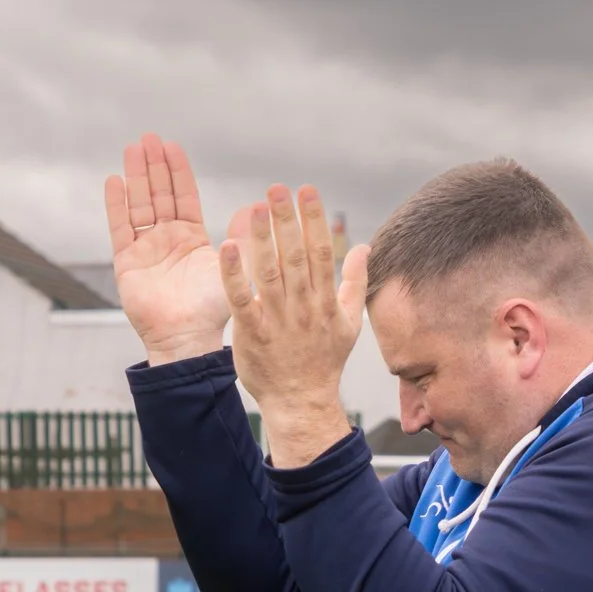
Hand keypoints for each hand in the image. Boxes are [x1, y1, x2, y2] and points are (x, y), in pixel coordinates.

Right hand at [103, 134, 233, 363]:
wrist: (188, 337)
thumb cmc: (212, 310)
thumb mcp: (233, 267)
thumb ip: (243, 237)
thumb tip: (257, 206)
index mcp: (192, 239)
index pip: (183, 197)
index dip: (177, 172)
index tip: (172, 146)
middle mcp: (167, 240)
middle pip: (158, 195)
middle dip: (154, 166)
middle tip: (149, 137)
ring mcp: (145, 250)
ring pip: (139, 205)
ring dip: (135, 177)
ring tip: (132, 148)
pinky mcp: (127, 263)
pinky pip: (120, 228)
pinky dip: (117, 205)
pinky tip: (114, 181)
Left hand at [221, 183, 370, 466]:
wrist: (302, 403)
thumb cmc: (323, 363)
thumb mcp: (349, 324)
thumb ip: (355, 282)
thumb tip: (364, 246)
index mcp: (325, 301)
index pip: (321, 253)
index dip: (314, 220)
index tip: (307, 191)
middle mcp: (304, 307)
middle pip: (296, 257)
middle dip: (288, 221)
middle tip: (278, 188)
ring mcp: (279, 321)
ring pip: (270, 273)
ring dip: (263, 239)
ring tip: (256, 207)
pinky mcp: (254, 334)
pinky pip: (242, 300)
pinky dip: (235, 275)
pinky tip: (228, 247)